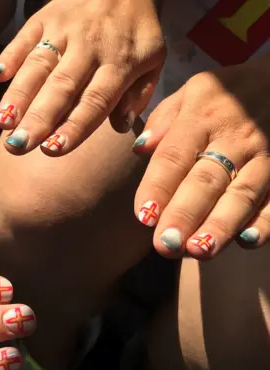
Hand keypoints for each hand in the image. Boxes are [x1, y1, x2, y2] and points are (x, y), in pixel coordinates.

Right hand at [0, 0, 164, 154]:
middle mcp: (91, 46)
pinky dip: (10, 55)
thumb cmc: (135, 33)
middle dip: (38, 118)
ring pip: (39, 64)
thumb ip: (139, 96)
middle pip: (61, 87)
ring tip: (2, 122)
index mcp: (120, 63)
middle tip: (19, 145)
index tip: (54, 150)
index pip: (95, 100)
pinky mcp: (45, 17)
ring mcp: (65, 30)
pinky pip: (25, 36)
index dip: (74, 127)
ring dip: (18, 94)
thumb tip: (121, 128)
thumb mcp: (152, 60)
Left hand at [133, 54, 269, 257]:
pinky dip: (265, 222)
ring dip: (220, 225)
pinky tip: (247, 241)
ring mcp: (265, 155)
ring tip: (198, 251)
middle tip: (165, 244)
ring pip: (242, 194)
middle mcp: (234, 137)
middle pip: (206, 180)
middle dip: (185, 214)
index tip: (143, 215)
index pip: (175, 156)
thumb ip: (163, 119)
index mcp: (201, 118)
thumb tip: (140, 147)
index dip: (158, 187)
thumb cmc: (224, 95)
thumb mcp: (190, 92)